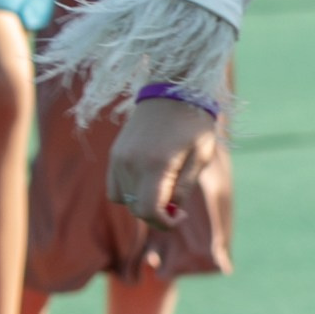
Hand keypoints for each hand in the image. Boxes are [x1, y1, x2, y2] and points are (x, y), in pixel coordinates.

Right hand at [105, 95, 216, 272]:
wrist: (173, 89)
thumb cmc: (194, 123)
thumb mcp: (200, 157)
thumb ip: (183, 188)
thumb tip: (171, 212)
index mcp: (156, 165)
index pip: (149, 211)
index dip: (165, 224)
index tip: (180, 217)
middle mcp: (131, 163)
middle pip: (136, 209)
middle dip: (157, 215)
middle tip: (178, 206)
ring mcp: (119, 158)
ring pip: (124, 200)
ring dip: (143, 203)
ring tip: (164, 188)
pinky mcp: (114, 153)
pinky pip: (114, 187)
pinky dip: (129, 191)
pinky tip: (148, 181)